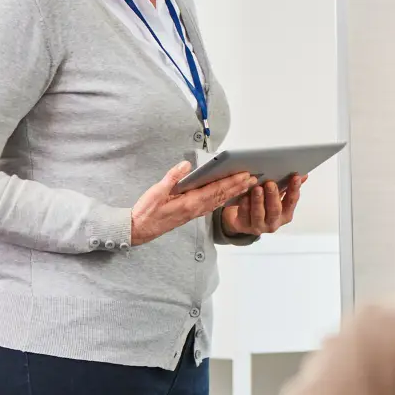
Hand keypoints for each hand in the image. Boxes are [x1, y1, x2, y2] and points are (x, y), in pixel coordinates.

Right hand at [132, 163, 256, 246]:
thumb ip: (172, 178)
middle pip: (222, 195)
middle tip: (255, 178)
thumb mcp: (156, 191)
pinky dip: (224, 199)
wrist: (139, 229)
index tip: (245, 175)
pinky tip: (230, 195)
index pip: (216, 190)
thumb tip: (186, 165)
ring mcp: (195, 213)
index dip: (232, 182)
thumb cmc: (146, 211)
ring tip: (248, 185)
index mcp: (190, 202)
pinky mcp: (192, 214)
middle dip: (239, 186)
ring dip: (235, 192)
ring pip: (220, 201)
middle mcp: (196, 209)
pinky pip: (213, 205)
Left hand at [221, 174, 303, 236]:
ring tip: (257, 189)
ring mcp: (259, 226)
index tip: (295, 177)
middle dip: (273, 196)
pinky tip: (244, 197)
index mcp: (285, 215)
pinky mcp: (244, 226)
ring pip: (259, 214)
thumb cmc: (262, 207)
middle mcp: (273, 222)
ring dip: (258, 201)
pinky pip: (244, 216)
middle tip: (270, 184)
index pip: (292, 201)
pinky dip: (245, 206)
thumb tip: (303, 175)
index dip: (294, 189)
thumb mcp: (276, 197)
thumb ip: (288, 187)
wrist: (242, 221)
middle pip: (275, 210)